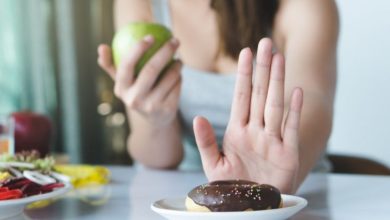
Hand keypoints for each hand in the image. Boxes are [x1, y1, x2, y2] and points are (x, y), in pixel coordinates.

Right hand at [97, 36, 181, 126]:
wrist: (155, 119)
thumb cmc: (137, 92)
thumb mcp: (123, 82)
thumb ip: (111, 65)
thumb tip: (101, 47)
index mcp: (121, 89)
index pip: (126, 66)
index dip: (137, 49)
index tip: (149, 36)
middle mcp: (134, 99)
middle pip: (151, 70)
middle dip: (165, 52)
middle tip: (174, 41)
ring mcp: (151, 106)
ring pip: (169, 77)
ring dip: (177, 65)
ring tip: (178, 59)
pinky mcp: (166, 110)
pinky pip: (177, 86)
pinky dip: (179, 77)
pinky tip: (179, 74)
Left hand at [193, 38, 302, 193]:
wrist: (251, 208)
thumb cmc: (233, 187)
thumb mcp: (214, 164)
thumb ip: (206, 141)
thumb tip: (197, 117)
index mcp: (237, 132)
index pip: (241, 97)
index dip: (243, 75)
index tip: (245, 53)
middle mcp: (256, 131)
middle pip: (259, 94)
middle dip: (262, 69)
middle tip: (265, 43)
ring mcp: (273, 141)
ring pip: (275, 105)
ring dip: (277, 82)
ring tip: (279, 58)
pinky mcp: (287, 154)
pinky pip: (291, 129)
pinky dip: (294, 111)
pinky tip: (297, 92)